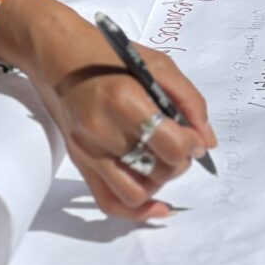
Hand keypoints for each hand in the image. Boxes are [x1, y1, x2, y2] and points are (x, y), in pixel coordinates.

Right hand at [6, 0, 216, 220]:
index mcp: (125, 101)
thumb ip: (189, 100)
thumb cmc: (107, 54)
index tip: (194, 136)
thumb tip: (206, 141)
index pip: (171, 146)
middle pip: (158, 171)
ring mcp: (88, 151)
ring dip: (160, 181)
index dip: (192, 145)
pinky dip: (136, 210)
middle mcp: (103, 131)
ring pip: (137, 193)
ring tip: (162, 158)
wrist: (57, 53)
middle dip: (179, 161)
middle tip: (180, 142)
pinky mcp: (80, 162)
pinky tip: (157, 205)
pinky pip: (108, 202)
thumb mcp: (157, 64)